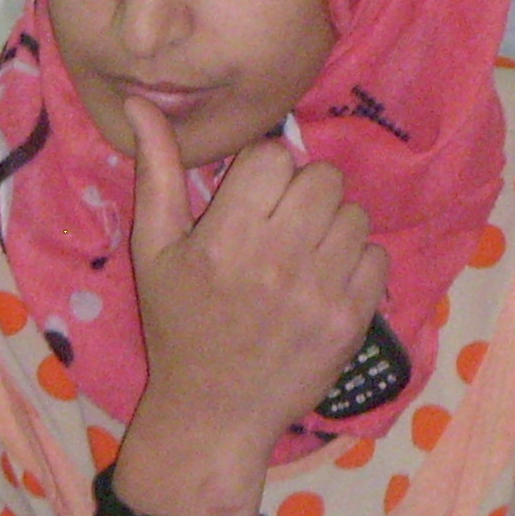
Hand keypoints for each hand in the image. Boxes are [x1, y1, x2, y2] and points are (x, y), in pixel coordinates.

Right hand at [109, 96, 386, 515]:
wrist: (214, 414)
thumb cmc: (179, 327)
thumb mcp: (154, 250)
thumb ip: (155, 172)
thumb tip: (138, 101)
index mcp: (226, 238)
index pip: (274, 156)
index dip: (264, 170)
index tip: (252, 198)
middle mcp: (278, 259)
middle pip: (323, 177)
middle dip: (302, 191)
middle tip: (280, 223)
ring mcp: (321, 291)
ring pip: (353, 212)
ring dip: (331, 224)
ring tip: (301, 254)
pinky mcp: (353, 318)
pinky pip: (376, 255)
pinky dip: (356, 261)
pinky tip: (323, 281)